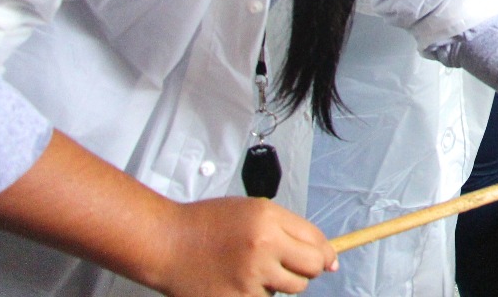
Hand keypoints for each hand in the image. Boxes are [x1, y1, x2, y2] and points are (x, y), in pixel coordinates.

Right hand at [150, 197, 334, 296]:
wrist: (167, 243)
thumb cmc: (210, 223)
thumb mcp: (253, 210)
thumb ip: (290, 229)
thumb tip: (330, 259)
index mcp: (269, 219)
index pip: (317, 241)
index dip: (326, 253)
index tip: (327, 260)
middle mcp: (264, 247)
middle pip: (312, 268)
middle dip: (309, 268)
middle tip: (290, 265)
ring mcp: (250, 276)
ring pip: (293, 288)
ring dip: (283, 283)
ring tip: (256, 270)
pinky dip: (260, 294)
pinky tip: (240, 281)